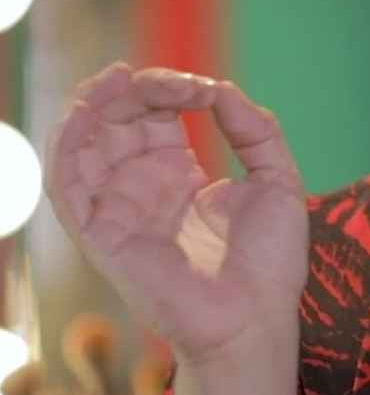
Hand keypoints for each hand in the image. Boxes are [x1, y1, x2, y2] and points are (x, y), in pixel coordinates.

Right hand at [43, 62, 309, 366]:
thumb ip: (254, 127)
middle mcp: (142, 188)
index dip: (171, 88)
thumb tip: (220, 87)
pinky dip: (67, 142)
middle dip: (133, 90)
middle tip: (159, 78)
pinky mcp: (100, 233)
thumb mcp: (277, 176)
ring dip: (93, 105)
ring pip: (83, 143)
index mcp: (179, 175)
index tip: (202, 86)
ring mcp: (118, 209)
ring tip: (117, 77)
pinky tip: (86, 111)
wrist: (256, 316)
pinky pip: (67, 183)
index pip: (156, 115)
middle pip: (117, 121)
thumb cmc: (270, 259)